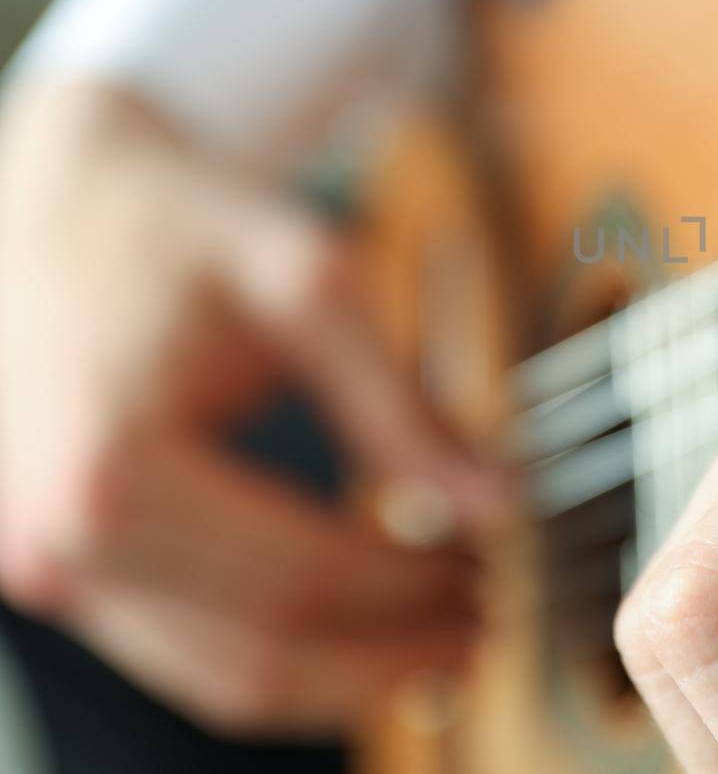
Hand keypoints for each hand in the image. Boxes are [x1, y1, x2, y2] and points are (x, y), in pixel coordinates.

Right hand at [0, 81, 505, 735]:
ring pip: (227, 680)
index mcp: (112, 467)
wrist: (64, 199)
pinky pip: (192, 652)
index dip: (418, 586)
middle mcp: (60, 544)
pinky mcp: (66, 572)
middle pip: (264, 655)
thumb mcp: (307, 286)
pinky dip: (292, 653)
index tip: (503, 563)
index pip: (303, 578)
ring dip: (351, 673)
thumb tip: (496, 501)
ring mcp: (52, 570)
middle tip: (494, 611)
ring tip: (451, 629)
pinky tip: (372, 626)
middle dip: (396, 649)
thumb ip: (401, 406)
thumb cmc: (175, 225)